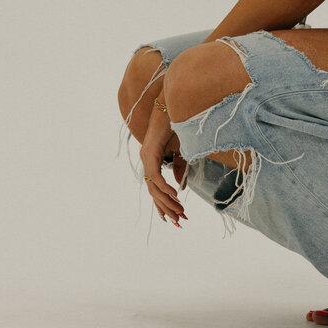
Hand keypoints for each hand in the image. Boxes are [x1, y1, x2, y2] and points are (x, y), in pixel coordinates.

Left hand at [139, 104, 187, 225]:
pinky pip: (156, 176)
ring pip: (154, 188)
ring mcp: (146, 158)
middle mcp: (146, 161)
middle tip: (180, 222)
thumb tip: (180, 187)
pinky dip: (164, 187)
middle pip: (154, 193)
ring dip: (167, 201)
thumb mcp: (181, 151)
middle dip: (167, 208)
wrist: (171, 106)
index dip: (163, 204)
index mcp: (152, 161)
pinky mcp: (149, 153)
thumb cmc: (176, 125)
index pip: (155, 189)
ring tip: (180, 211)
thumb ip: (179, 168)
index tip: (173, 219)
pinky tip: (175, 196)